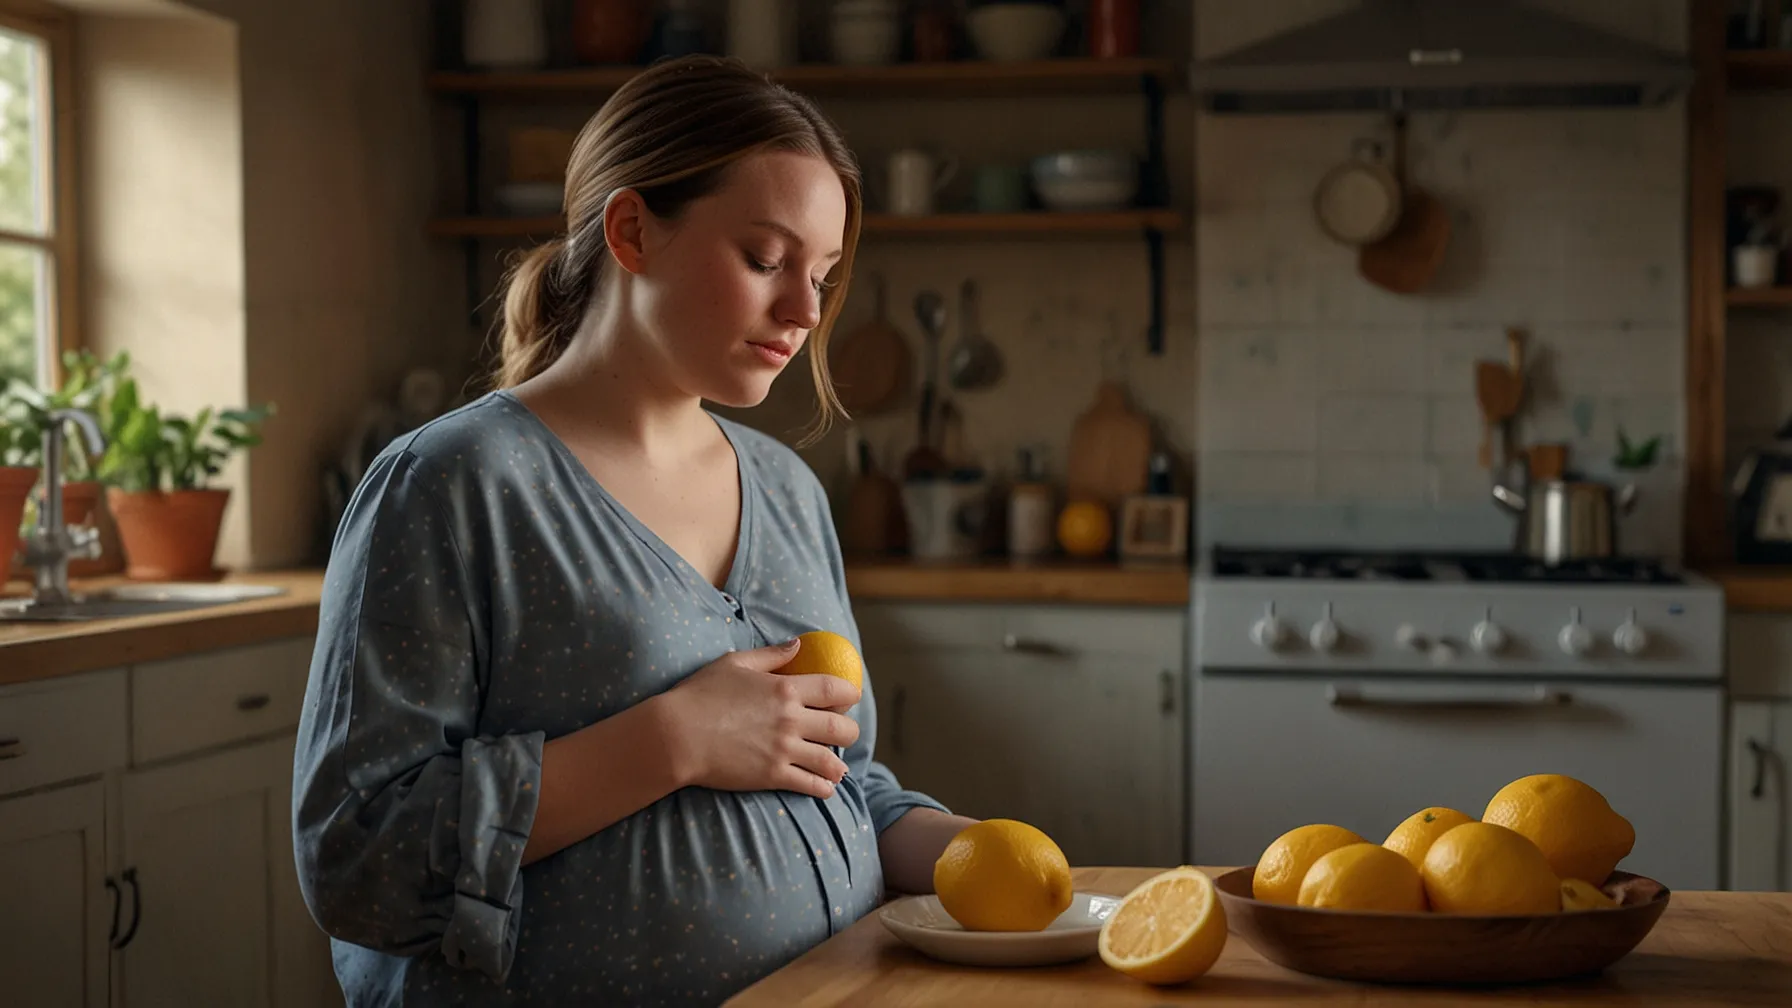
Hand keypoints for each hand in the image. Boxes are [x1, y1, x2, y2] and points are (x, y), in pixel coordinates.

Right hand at [662, 640, 862, 799]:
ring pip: (831, 761)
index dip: (849, 694)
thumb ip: (771, 655)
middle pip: (841, 728)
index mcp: (785, 688)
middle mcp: (791, 719)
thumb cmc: (699, 695)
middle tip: (842, 734)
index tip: (849, 698)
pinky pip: (811, 785)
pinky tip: (824, 786)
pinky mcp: (772, 776)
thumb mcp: (734, 663)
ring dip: (838, 765)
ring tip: (836, 768)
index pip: (834, 690)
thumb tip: (798, 644)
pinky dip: (823, 787)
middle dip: (849, 731)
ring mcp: (783, 749)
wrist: (676, 735)